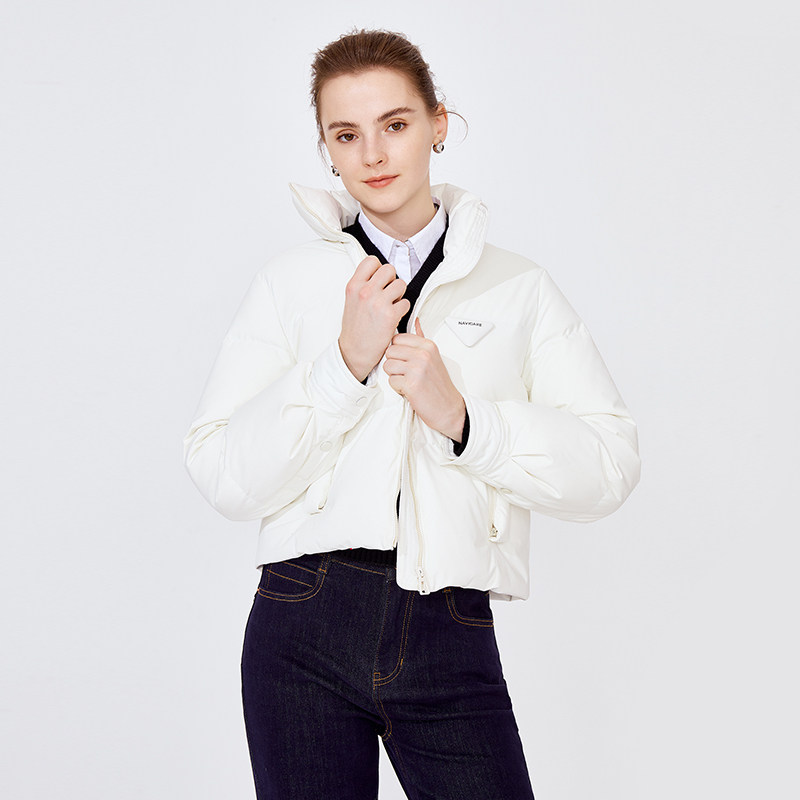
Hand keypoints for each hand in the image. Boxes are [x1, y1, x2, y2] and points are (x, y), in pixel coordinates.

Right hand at [339, 256, 409, 381]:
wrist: (353, 352)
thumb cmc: (354, 329)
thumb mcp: (351, 300)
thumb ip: (362, 285)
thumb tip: (378, 275)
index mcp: (354, 285)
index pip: (372, 261)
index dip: (379, 269)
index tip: (379, 280)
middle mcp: (365, 291)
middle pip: (389, 269)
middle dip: (391, 281)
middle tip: (387, 294)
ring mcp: (378, 302)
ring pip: (401, 284)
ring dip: (399, 295)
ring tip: (391, 306)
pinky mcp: (390, 315)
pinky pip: (406, 303)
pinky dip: (402, 310)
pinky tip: (393, 317)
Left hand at [383, 320, 465, 440]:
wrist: (449, 408)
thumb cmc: (439, 384)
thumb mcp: (433, 357)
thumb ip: (421, 338)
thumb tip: (416, 321)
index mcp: (427, 345)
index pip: (397, 338)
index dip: (398, 351)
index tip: (407, 360)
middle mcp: (423, 354)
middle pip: (389, 351)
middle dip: (394, 364)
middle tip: (408, 373)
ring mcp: (417, 369)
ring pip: (387, 366)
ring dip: (395, 376)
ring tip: (409, 381)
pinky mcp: (411, 384)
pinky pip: (391, 381)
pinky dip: (398, 388)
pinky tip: (410, 390)